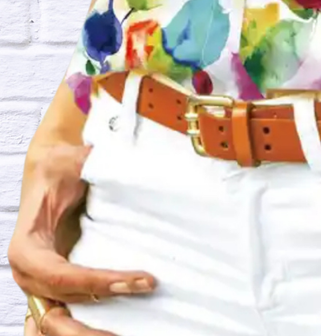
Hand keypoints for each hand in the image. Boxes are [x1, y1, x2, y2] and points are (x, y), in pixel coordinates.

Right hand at [10, 138, 156, 335]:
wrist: (51, 171)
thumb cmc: (58, 168)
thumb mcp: (71, 161)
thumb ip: (88, 163)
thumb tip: (119, 165)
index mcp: (27, 249)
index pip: (61, 276)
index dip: (97, 283)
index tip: (135, 282)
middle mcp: (30, 275)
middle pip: (54, 316)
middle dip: (88, 331)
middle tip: (127, 332)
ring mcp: (40, 287)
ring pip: (55, 327)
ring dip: (85, 335)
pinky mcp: (55, 289)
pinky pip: (61, 321)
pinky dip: (79, 332)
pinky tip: (107, 333)